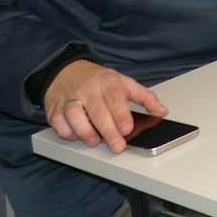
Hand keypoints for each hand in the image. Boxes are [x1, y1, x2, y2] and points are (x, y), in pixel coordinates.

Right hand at [44, 61, 165, 152]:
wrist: (67, 71)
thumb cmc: (99, 80)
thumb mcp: (125, 83)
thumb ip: (145, 97)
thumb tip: (162, 111)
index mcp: (107, 82)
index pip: (115, 99)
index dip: (121, 115)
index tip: (127, 129)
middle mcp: (87, 90)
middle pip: (97, 112)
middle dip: (108, 131)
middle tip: (117, 145)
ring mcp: (69, 99)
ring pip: (74, 117)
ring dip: (85, 132)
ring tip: (95, 141)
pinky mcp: (54, 109)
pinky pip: (59, 124)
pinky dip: (68, 132)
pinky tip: (78, 136)